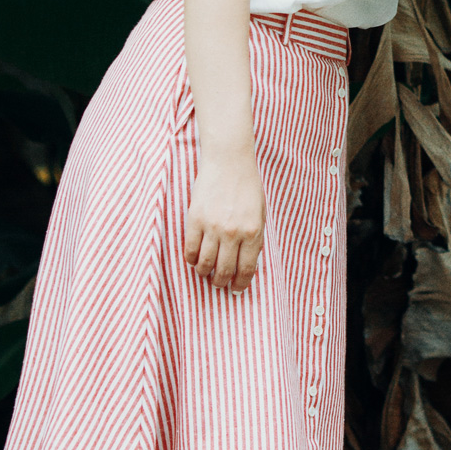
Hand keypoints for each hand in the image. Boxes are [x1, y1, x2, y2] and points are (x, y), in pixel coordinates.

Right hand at [185, 150, 264, 290]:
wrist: (228, 160)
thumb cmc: (246, 186)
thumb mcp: (260, 213)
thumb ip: (255, 238)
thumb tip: (247, 264)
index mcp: (252, 232)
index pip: (246, 269)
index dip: (240, 284)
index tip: (235, 289)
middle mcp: (233, 233)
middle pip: (224, 270)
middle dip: (221, 282)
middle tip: (218, 283)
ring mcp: (212, 226)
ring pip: (205, 263)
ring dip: (204, 273)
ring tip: (205, 272)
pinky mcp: (195, 219)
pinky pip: (190, 248)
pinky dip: (191, 259)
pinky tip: (193, 259)